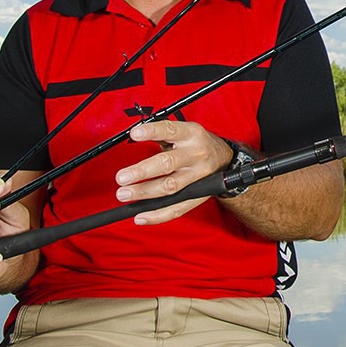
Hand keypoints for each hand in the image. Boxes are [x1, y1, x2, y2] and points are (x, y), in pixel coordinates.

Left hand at [115, 119, 235, 224]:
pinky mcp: (197, 196)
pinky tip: (140, 215)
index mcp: (192, 135)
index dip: (152, 132)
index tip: (134, 134)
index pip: (170, 131)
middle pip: (168, 163)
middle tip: (121, 177)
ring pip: (170, 187)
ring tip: (124, 193)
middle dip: (142, 171)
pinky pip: (176, 208)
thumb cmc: (197, 144)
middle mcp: (196, 155)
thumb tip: (134, 135)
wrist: (224, 160)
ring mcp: (198, 177)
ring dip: (145, 192)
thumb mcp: (185, 131)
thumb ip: (162, 134)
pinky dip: (157, 215)